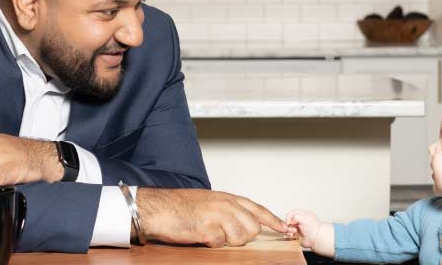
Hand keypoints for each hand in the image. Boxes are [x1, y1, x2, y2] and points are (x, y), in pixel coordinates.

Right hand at [135, 188, 288, 247]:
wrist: (156, 208)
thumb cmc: (180, 206)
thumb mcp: (209, 202)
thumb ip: (229, 210)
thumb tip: (245, 225)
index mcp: (227, 197)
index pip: (257, 209)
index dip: (273, 220)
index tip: (284, 228)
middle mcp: (225, 204)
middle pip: (252, 228)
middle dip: (243, 236)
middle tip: (224, 234)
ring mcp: (217, 215)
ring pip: (239, 237)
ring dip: (226, 241)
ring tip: (210, 233)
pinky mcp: (206, 228)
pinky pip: (219, 243)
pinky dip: (210, 244)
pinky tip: (200, 235)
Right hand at [286, 210, 334, 256]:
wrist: (317, 239)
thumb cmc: (314, 229)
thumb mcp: (304, 218)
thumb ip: (295, 216)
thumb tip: (289, 220)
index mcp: (302, 214)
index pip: (291, 213)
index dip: (288, 218)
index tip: (289, 222)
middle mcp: (299, 221)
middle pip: (288, 221)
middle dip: (288, 225)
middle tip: (293, 228)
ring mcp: (298, 227)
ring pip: (288, 227)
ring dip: (289, 230)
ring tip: (294, 232)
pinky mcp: (297, 234)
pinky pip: (289, 233)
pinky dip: (290, 235)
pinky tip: (293, 235)